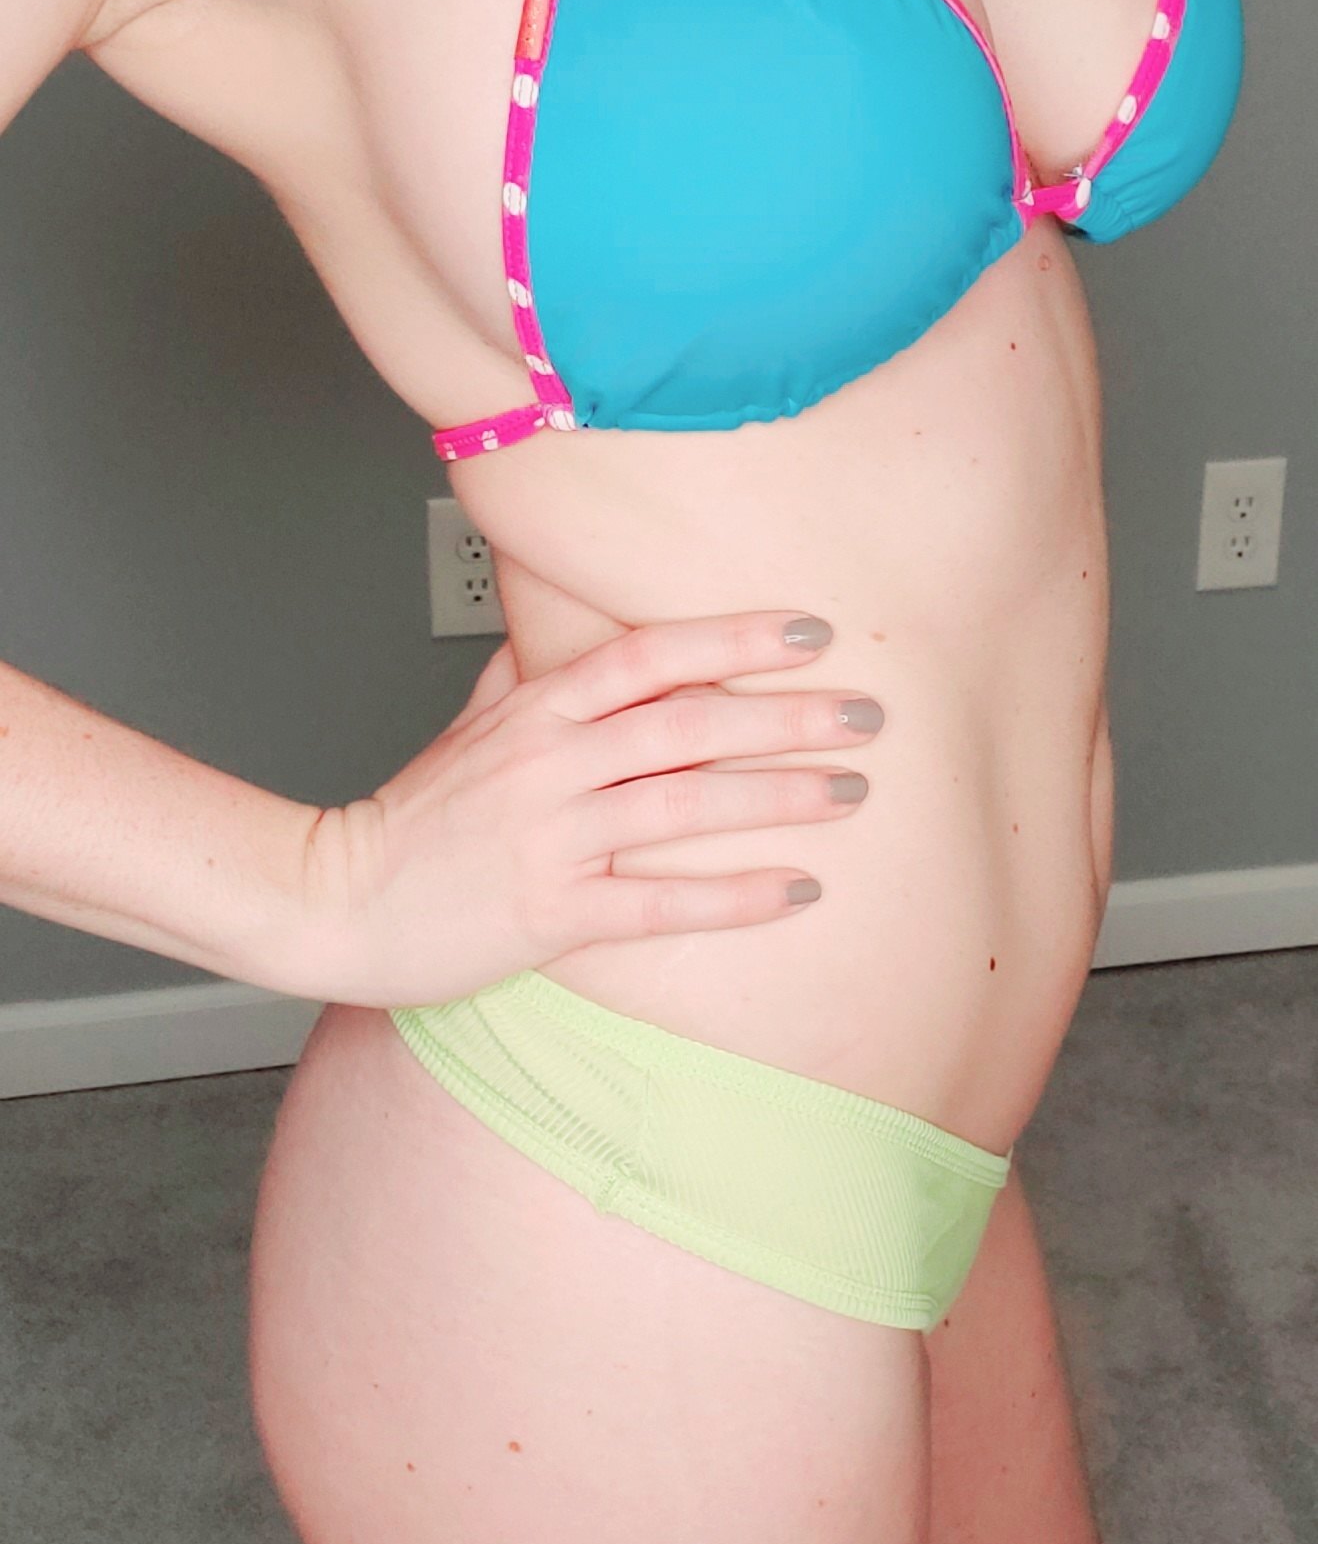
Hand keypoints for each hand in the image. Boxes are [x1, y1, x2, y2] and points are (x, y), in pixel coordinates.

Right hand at [293, 611, 878, 1006]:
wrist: (334, 900)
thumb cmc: (407, 821)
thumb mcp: (465, 732)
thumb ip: (523, 683)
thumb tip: (562, 639)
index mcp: (534, 712)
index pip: (648, 656)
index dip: (732, 639)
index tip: (809, 632)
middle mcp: (550, 765)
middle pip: (686, 722)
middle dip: (785, 714)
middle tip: (866, 712)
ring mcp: (552, 837)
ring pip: (684, 803)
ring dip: (777, 794)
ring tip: (849, 790)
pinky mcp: (553, 911)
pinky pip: (660, 898)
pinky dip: (735, 894)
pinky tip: (797, 888)